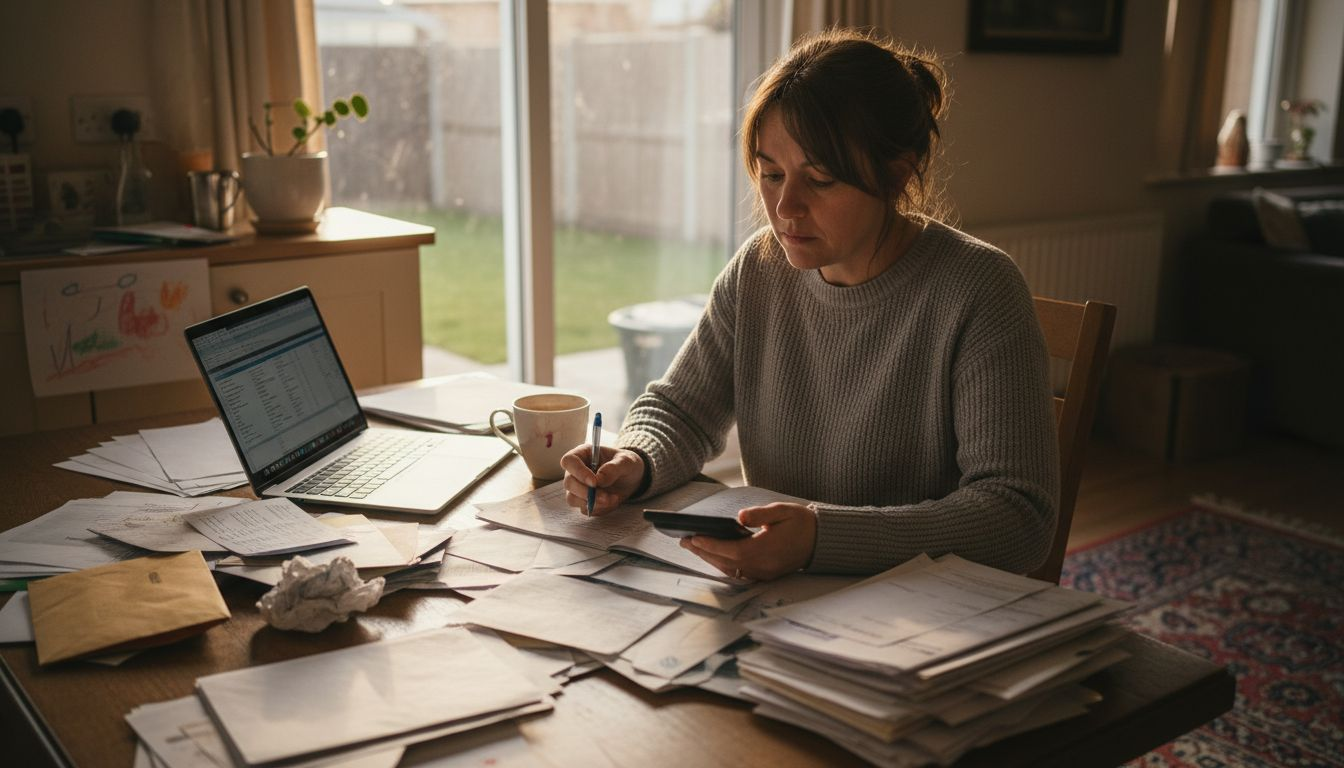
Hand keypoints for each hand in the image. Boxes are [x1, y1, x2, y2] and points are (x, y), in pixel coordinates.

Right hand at [560, 445, 644, 515]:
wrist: (631, 478)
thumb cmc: (626, 464)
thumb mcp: (626, 461)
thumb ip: (613, 468)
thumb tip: (598, 480)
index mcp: (583, 454)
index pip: (569, 461)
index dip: (578, 472)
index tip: (594, 482)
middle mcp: (575, 471)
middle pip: (568, 483)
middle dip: (586, 493)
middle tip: (606, 497)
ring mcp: (577, 487)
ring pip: (572, 499)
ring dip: (593, 503)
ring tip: (613, 499)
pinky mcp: (583, 501)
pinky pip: (584, 509)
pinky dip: (599, 508)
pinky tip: (612, 501)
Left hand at [680, 502, 816, 580]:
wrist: (822, 540)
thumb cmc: (801, 523)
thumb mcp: (782, 511)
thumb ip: (760, 514)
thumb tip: (740, 516)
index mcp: (765, 549)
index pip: (730, 550)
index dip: (710, 545)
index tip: (694, 537)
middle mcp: (763, 565)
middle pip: (726, 563)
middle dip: (704, 552)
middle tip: (684, 542)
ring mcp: (764, 573)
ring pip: (731, 570)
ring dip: (711, 560)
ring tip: (694, 548)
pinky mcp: (766, 575)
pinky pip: (739, 573)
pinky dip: (724, 565)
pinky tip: (714, 556)